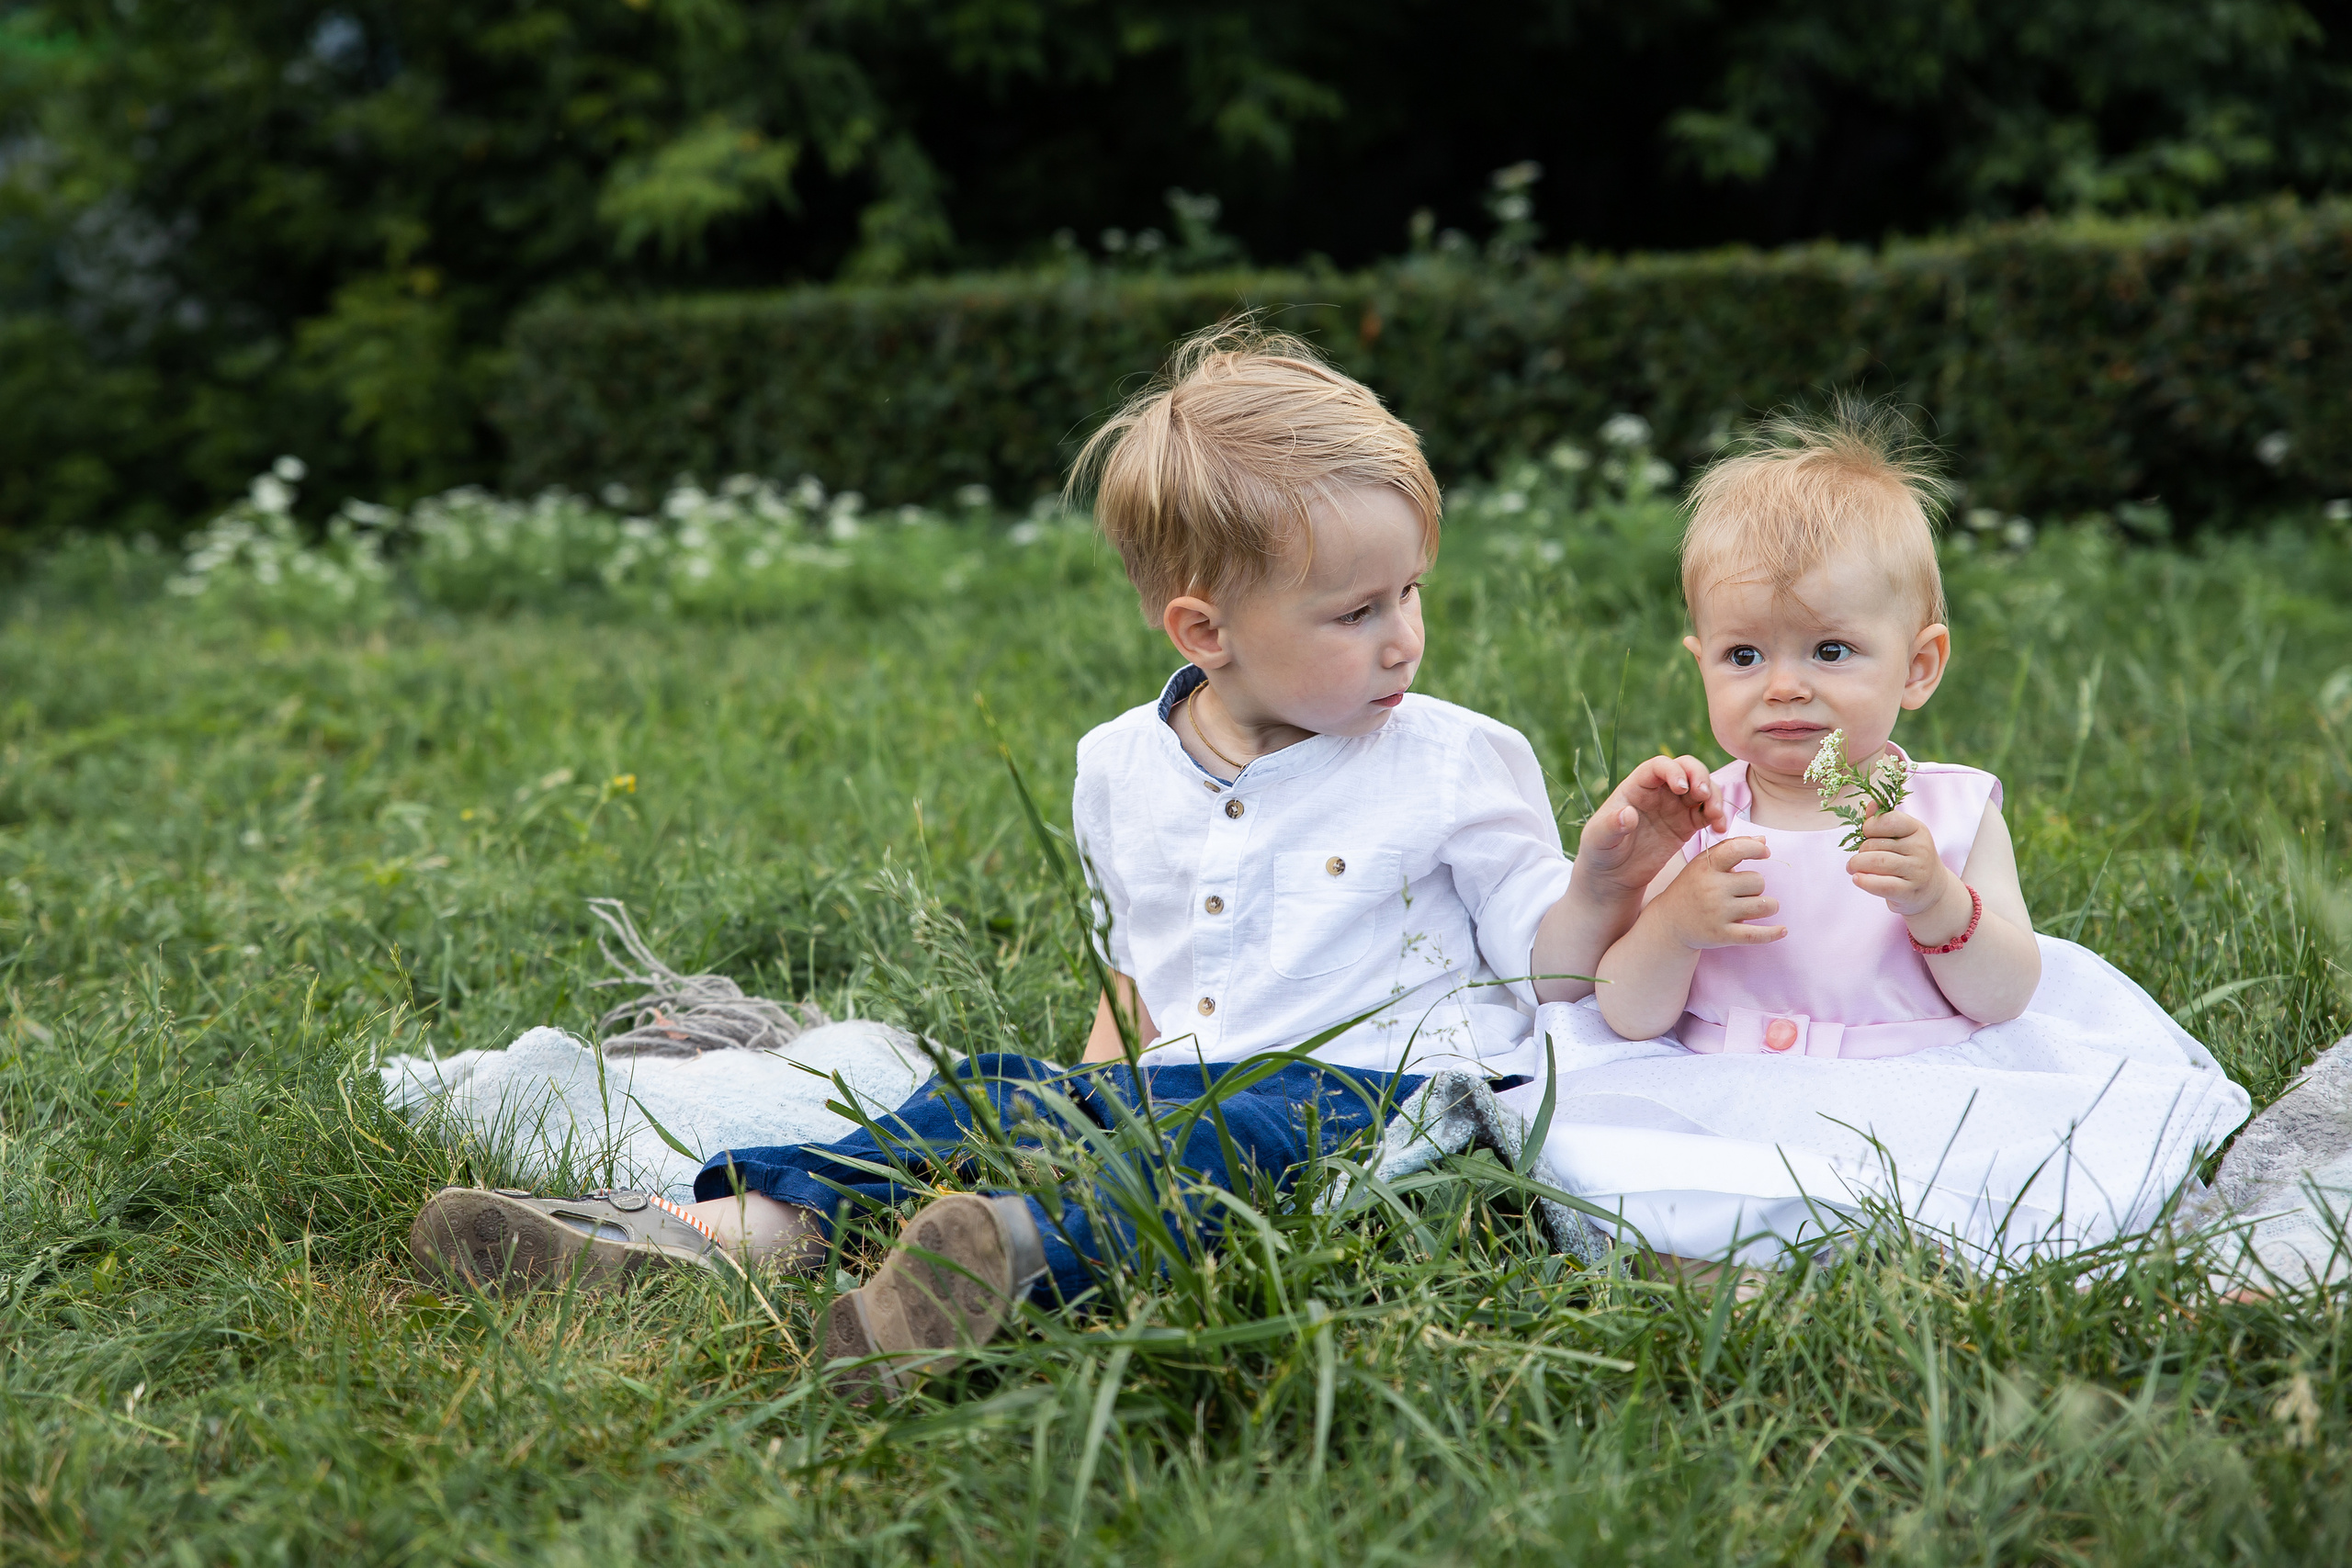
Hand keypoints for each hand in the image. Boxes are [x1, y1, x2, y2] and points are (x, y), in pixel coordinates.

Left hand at [1575, 754, 1731, 896]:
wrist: (1614, 875)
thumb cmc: (1601, 851)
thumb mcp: (1600, 839)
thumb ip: (1612, 825)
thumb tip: (1627, 814)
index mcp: (1637, 786)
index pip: (1659, 766)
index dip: (1673, 771)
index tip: (1681, 788)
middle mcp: (1659, 791)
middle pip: (1687, 769)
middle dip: (1700, 776)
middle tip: (1704, 795)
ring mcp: (1676, 807)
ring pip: (1703, 788)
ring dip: (1714, 797)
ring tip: (1715, 817)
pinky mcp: (1687, 825)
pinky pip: (1707, 813)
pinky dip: (1718, 817)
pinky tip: (1719, 829)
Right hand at [1650, 836, 1783, 948]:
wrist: (1669, 923)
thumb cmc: (1692, 888)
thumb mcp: (1703, 864)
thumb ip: (1730, 848)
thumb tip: (1762, 840)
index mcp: (1706, 868)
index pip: (1736, 849)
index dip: (1756, 849)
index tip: (1764, 853)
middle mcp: (1711, 889)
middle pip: (1757, 881)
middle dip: (1757, 886)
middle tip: (1745, 891)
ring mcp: (1717, 914)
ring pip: (1763, 905)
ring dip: (1768, 906)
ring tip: (1760, 907)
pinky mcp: (1722, 935)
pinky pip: (1756, 935)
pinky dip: (1773, 933)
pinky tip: (1782, 930)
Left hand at [1845, 810, 1949, 918]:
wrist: (1933, 890)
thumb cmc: (1910, 859)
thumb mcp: (1903, 837)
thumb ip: (1884, 821)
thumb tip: (1871, 805)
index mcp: (1918, 830)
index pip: (1889, 820)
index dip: (1870, 826)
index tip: (1866, 834)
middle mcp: (1920, 849)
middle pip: (1875, 844)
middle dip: (1861, 850)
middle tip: (1859, 857)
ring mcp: (1917, 871)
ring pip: (1875, 863)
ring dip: (1857, 865)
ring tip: (1853, 868)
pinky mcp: (1909, 891)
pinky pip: (1881, 884)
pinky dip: (1864, 881)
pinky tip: (1857, 878)